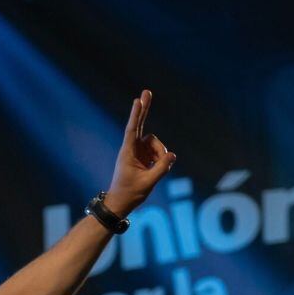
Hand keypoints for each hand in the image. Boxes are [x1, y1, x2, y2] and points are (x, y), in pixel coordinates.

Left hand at [103, 90, 176, 216]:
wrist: (121, 203)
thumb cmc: (130, 194)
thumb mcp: (148, 183)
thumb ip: (162, 168)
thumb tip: (172, 155)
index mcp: (128, 153)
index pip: (132, 130)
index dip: (136, 115)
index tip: (138, 100)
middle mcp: (132, 149)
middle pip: (140, 125)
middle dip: (144, 109)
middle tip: (147, 91)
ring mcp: (138, 152)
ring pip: (156, 144)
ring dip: (160, 154)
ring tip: (156, 169)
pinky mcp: (143, 157)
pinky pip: (158, 153)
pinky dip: (161, 160)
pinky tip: (156, 170)